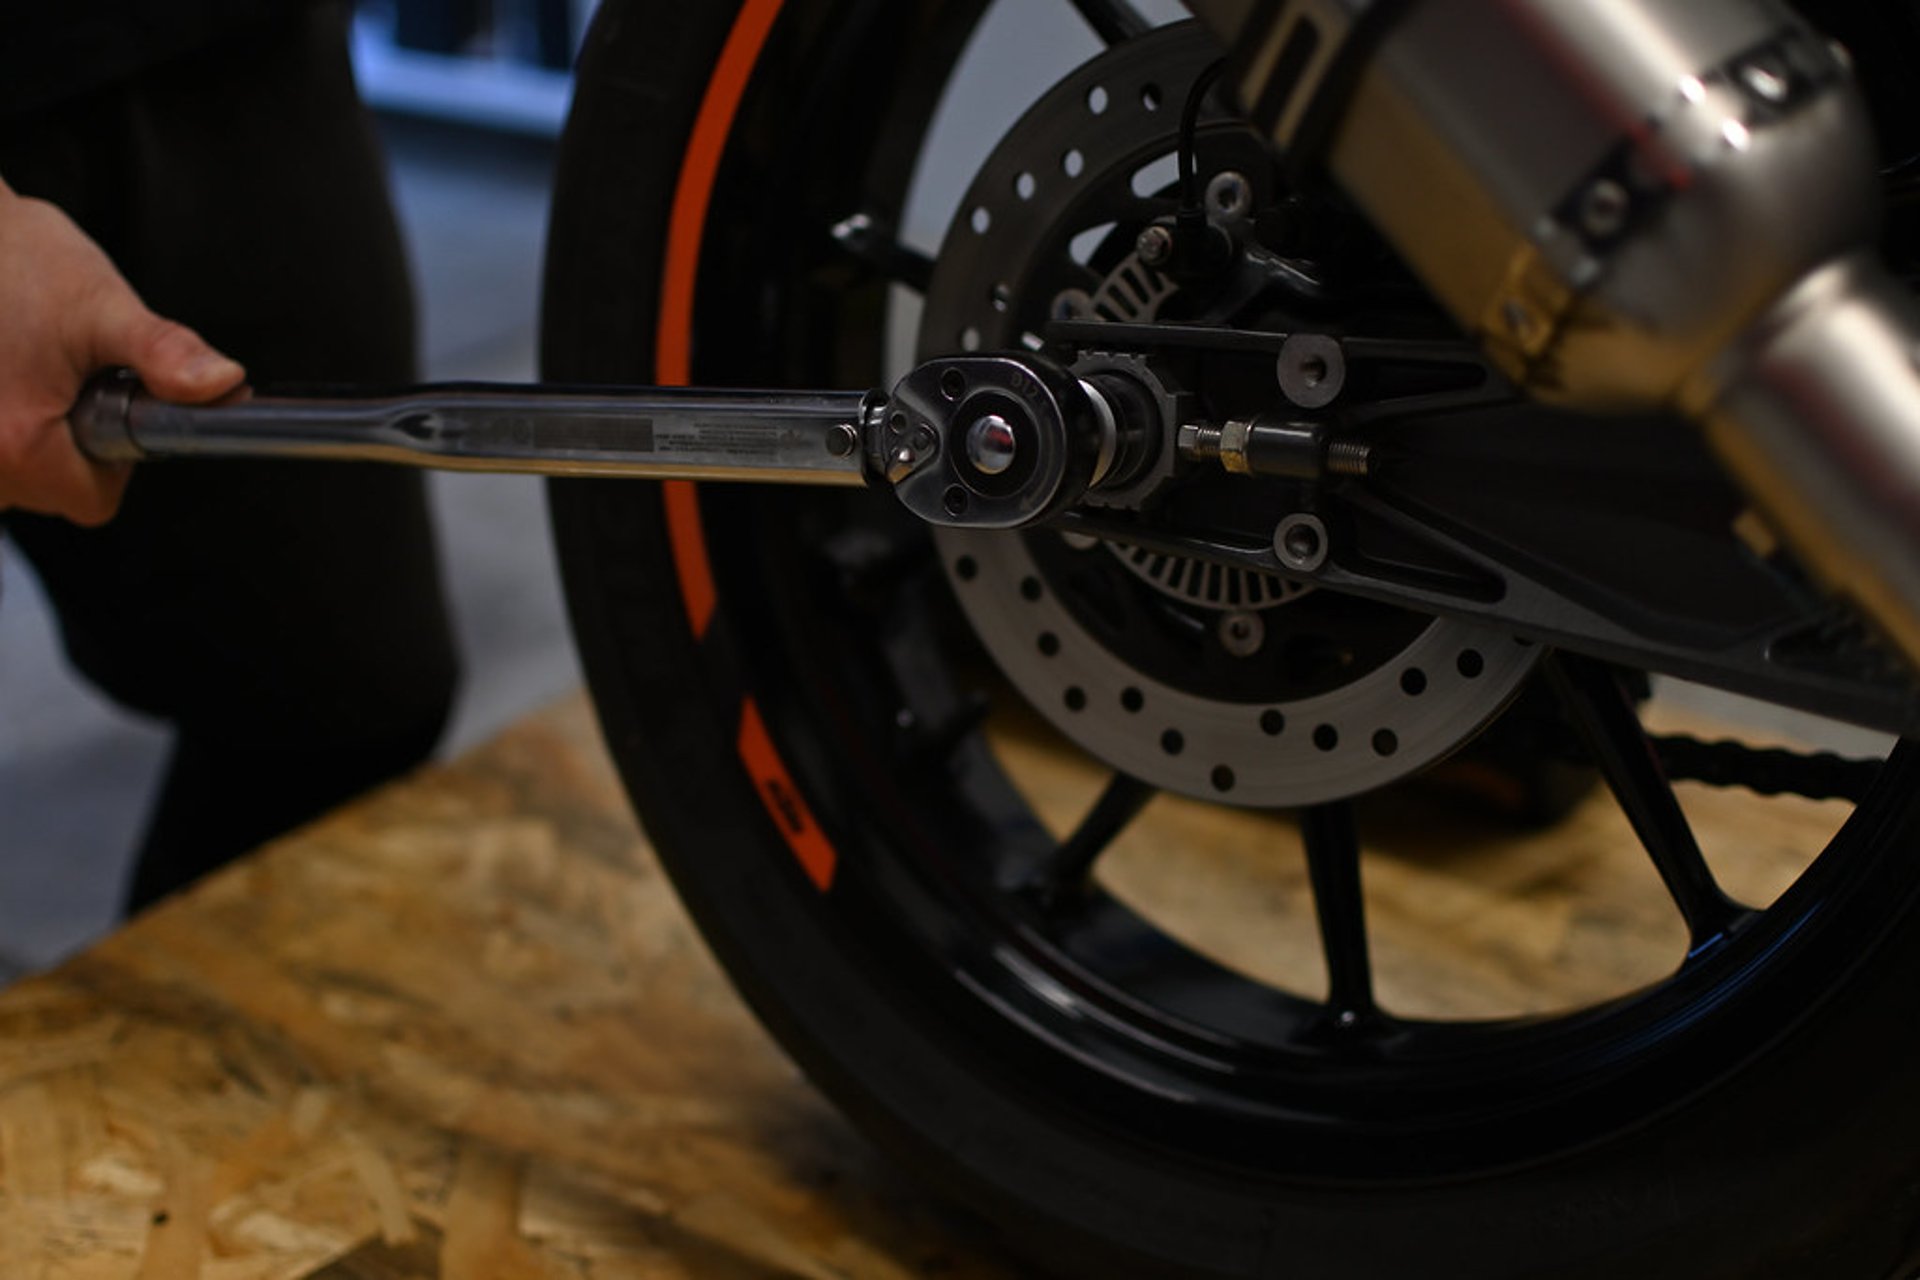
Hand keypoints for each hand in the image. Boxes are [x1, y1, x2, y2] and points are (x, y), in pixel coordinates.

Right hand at [0, 176, 245, 524]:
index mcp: (14, 445)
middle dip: (67, 440)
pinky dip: (3, 421)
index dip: (113, 459)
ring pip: (16, 474)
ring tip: (24, 365)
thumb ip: (163, 353)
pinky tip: (4, 371)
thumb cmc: (19, 260)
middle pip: (50, 489)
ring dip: (29, 430)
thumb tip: (223, 383)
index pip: (93, 501)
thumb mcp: (100, 307)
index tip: (103, 403)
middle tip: (58, 374)